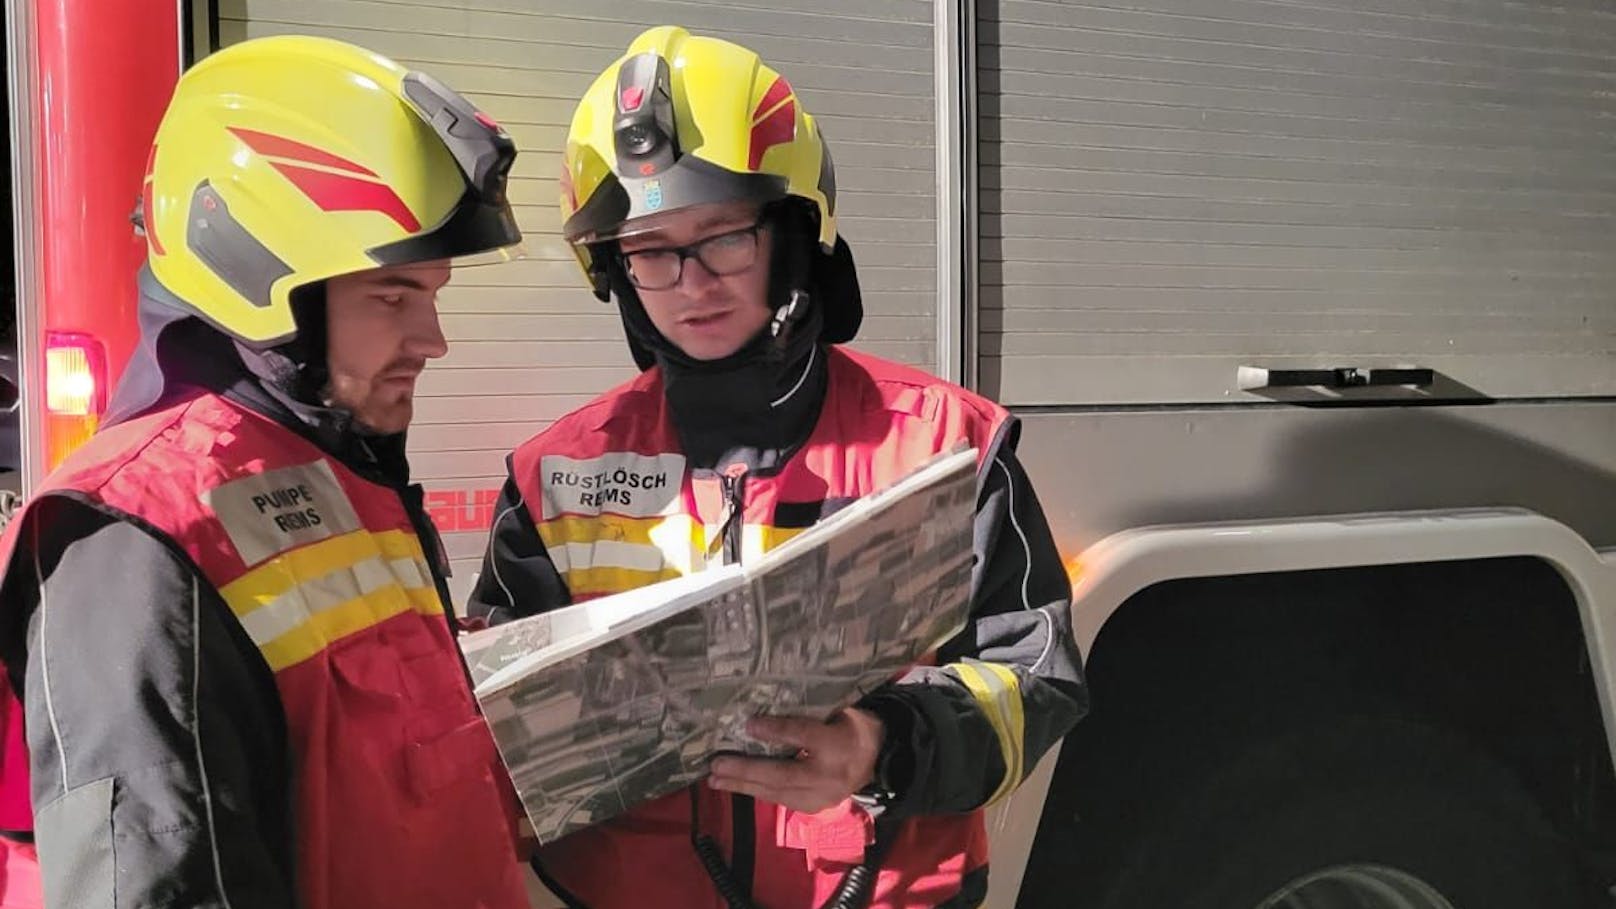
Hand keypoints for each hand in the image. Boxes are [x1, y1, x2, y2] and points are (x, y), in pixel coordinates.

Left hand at [707, 709, 884, 813]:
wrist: (881, 759)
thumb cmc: (852, 726)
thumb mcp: (838, 710)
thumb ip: (808, 712)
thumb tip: (766, 706)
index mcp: (838, 744)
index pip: (802, 736)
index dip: (775, 731)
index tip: (748, 724)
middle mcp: (829, 775)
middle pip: (782, 773)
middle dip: (746, 770)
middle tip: (716, 765)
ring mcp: (823, 796)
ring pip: (777, 792)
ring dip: (743, 785)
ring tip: (715, 780)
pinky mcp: (816, 807)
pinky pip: (781, 800)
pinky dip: (757, 792)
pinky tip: (737, 786)